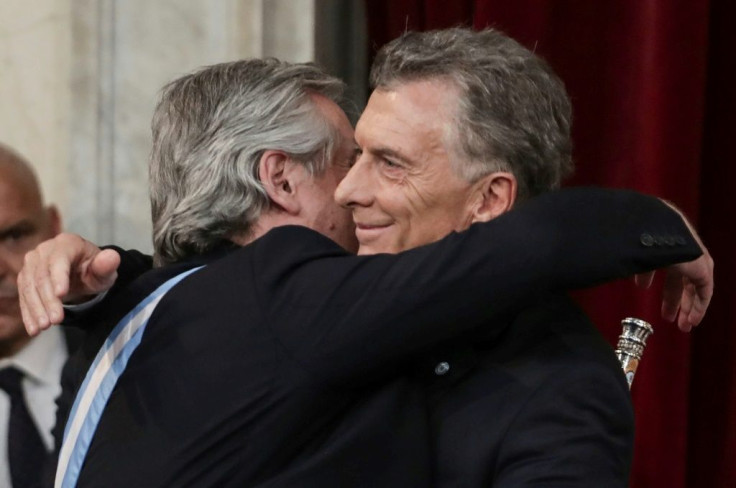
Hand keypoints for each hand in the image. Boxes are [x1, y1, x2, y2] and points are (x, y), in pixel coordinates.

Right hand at [18, 233, 119, 335]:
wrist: (81, 273)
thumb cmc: (94, 270)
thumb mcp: (105, 270)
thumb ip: (107, 265)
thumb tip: (111, 257)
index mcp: (67, 243)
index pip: (59, 260)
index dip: (59, 277)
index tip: (61, 295)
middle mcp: (45, 250)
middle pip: (42, 277)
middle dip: (48, 300)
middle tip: (56, 320)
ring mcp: (32, 263)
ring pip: (30, 288)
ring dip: (36, 309)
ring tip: (44, 327)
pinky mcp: (25, 277)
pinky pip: (24, 296)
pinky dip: (28, 313)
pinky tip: (34, 328)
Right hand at [634, 203, 713, 331]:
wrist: (653, 227)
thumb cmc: (636, 238)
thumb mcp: (636, 257)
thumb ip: (640, 271)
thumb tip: (641, 285)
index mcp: (666, 248)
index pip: (670, 272)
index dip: (665, 291)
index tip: (659, 307)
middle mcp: (682, 252)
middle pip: (681, 281)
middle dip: (675, 301)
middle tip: (668, 318)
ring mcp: (694, 258)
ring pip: (694, 287)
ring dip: (688, 307)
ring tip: (682, 325)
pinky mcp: (702, 267)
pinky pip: (704, 291)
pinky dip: (699, 306)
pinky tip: (691, 319)